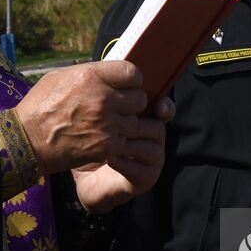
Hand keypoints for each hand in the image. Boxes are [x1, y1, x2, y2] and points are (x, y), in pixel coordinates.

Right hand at [15, 61, 160, 173]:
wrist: (27, 141)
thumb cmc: (40, 106)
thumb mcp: (60, 77)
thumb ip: (90, 73)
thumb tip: (109, 73)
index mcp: (91, 76)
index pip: (132, 73)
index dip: (132, 79)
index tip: (126, 84)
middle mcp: (103, 99)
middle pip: (139, 97)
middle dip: (131, 101)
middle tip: (119, 106)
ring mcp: (107, 124)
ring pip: (135, 121)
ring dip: (126, 122)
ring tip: (109, 122)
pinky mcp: (107, 146)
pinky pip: (127, 139)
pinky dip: (119, 139)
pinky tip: (105, 136)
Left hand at [72, 97, 172, 213]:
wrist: (86, 177)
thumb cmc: (92, 143)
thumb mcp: (98, 117)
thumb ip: (108, 97)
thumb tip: (110, 71)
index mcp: (146, 120)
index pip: (163, 108)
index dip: (164, 106)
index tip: (158, 105)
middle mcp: (154, 139)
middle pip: (157, 127)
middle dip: (138, 125)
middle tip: (120, 125)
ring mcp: (152, 160)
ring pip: (150, 148)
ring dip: (129, 144)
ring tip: (110, 143)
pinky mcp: (146, 179)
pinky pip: (140, 169)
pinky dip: (124, 163)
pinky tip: (109, 158)